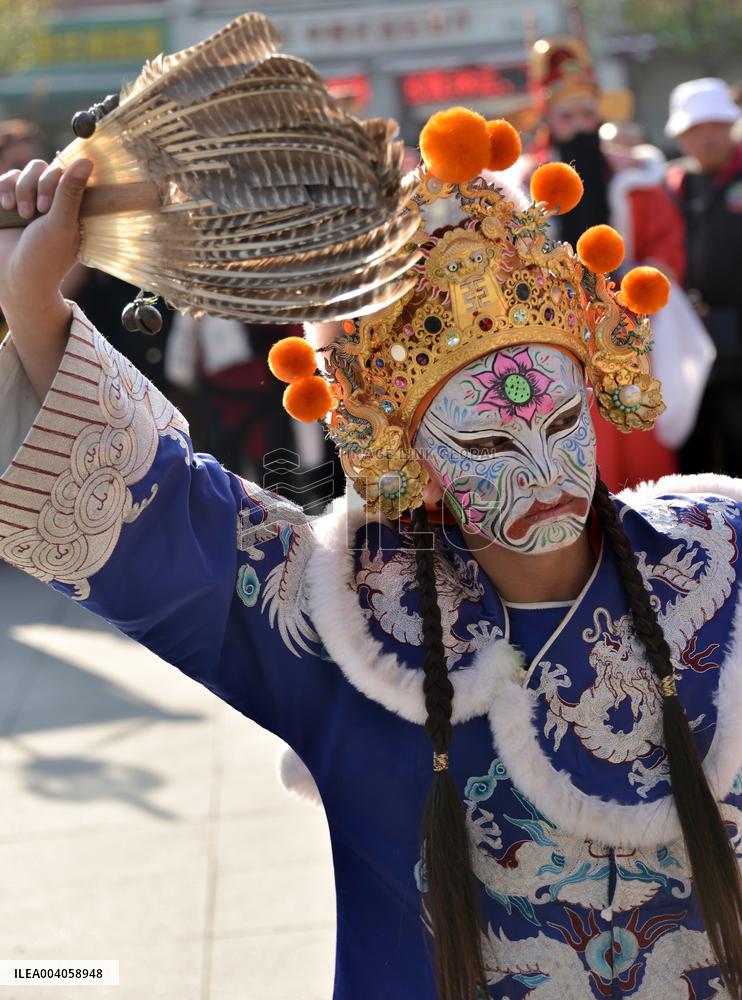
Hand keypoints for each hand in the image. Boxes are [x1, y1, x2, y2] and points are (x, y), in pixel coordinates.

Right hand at [0, 157, 92, 317]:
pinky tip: (6, 206)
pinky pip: (8, 177)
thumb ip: (70, 192)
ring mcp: (31, 200)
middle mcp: (54, 202)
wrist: (14, 279)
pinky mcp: (10, 201)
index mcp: (73, 208)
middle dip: (36, 186)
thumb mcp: (60, 225)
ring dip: (20, 188)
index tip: (47, 208)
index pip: (68, 174)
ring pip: (25, 171)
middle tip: (34, 212)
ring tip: (20, 213)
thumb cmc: (44, 258)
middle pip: (45, 168)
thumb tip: (87, 160)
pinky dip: (5, 188)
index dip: (55, 182)